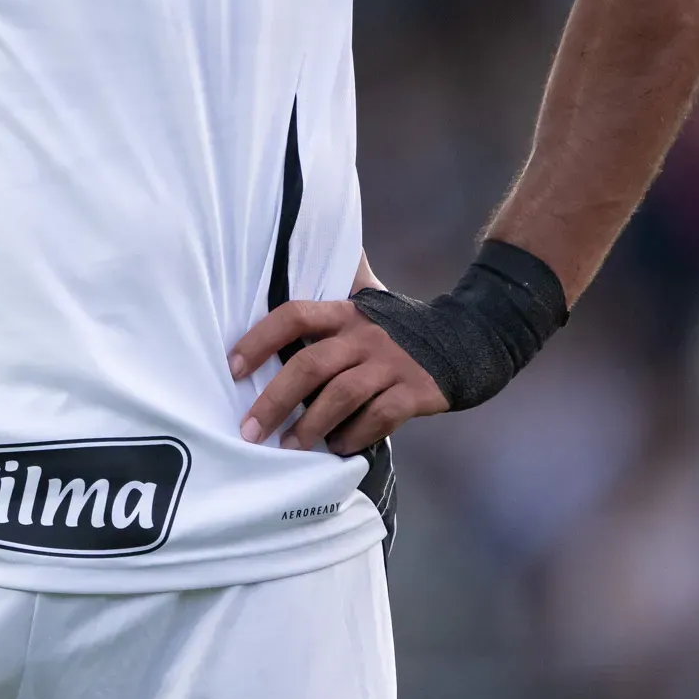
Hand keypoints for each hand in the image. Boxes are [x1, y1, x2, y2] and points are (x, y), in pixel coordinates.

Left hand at [230, 298, 446, 454]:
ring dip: (310, 426)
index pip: (294, 316)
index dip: (260, 340)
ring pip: (341, 395)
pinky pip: (378, 418)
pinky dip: (353, 436)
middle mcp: (364, 335)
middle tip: (251, 430)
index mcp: (345, 312)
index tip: (233, 368)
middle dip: (276, 400)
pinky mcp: (414, 392)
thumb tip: (295, 251)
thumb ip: (333, 291)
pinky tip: (337, 447)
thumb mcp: (367, 300)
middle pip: (311, 365)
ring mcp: (390, 364)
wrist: (465, 339)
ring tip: (290, 447)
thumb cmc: (398, 326)